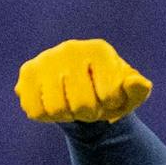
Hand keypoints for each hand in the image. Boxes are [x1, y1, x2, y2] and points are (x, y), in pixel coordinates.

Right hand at [16, 38, 151, 123]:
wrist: (81, 90)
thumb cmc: (109, 92)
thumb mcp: (129, 94)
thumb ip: (137, 89)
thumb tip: (137, 83)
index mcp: (99, 50)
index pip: (108, 95)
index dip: (110, 105)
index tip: (109, 97)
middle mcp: (71, 49)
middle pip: (81, 105)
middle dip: (89, 113)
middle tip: (90, 104)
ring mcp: (46, 59)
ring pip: (56, 109)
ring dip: (68, 115)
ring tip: (72, 103)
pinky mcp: (28, 72)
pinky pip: (35, 109)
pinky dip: (47, 116)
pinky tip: (54, 103)